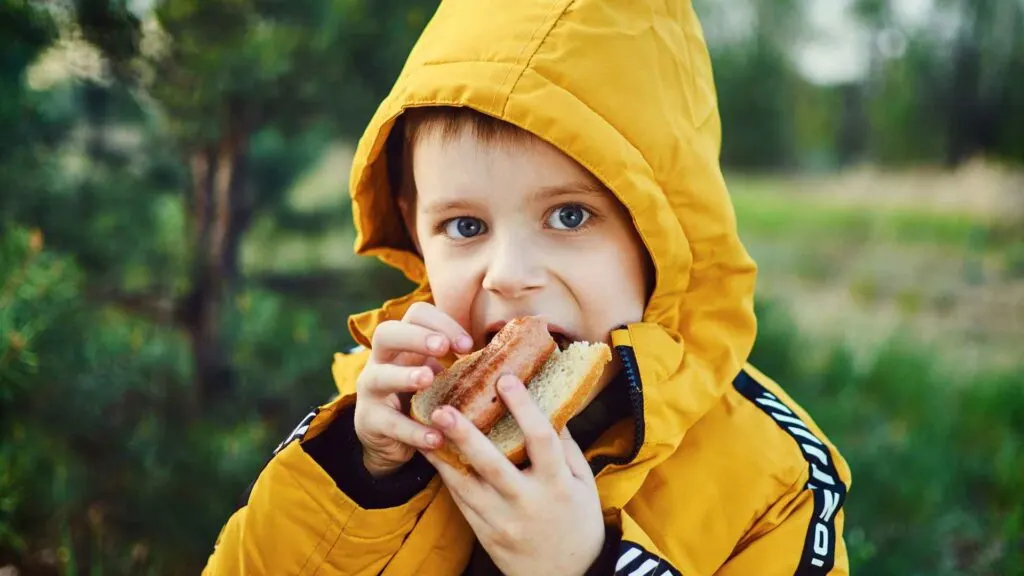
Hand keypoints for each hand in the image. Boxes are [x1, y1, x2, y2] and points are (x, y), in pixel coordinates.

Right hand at [354, 302, 472, 476]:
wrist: (389, 438)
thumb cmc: (423, 398)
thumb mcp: (439, 375)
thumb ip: (461, 364)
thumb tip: (511, 355)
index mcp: (403, 344)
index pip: (416, 315)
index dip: (441, 323)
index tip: (468, 345)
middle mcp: (382, 361)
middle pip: (386, 333)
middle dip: (415, 337)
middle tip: (443, 348)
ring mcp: (371, 391)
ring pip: (378, 376)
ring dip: (405, 375)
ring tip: (428, 379)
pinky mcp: (371, 422)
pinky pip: (389, 423)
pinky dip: (413, 430)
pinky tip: (436, 436)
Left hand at [421, 374, 604, 575]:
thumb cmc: (579, 523)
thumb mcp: (583, 483)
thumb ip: (566, 446)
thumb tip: (550, 403)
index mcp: (557, 485)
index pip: (540, 440)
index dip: (524, 408)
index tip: (506, 378)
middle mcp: (527, 502)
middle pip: (492, 464)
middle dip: (466, 436)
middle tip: (443, 409)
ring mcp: (502, 521)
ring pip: (465, 485)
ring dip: (442, 455)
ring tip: (423, 427)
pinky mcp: (485, 534)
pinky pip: (461, 502)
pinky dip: (445, 477)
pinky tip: (432, 453)